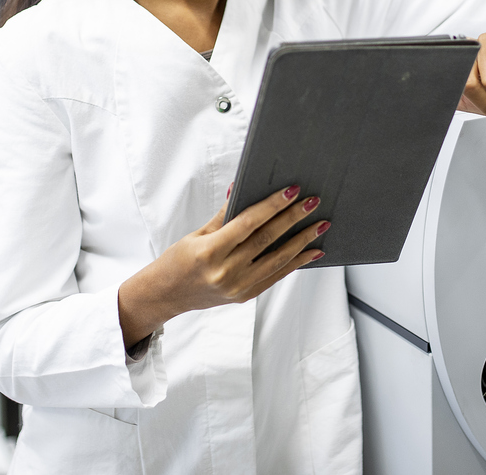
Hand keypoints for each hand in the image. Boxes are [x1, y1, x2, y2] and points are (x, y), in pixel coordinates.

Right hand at [117, 184, 327, 348]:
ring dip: (303, 241)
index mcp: (210, 252)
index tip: (291, 191)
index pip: (248, 223)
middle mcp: (226, 272)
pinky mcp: (244, 296)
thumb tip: (240, 188)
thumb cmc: (177, 261)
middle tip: (312, 202)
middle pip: (267, 240)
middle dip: (293, 219)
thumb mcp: (196, 234)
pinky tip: (311, 250)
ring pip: (278, 260)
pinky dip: (296, 262)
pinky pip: (275, 276)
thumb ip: (223, 215)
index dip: (272, 206)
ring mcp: (237, 287)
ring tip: (320, 225)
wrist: (166, 295)